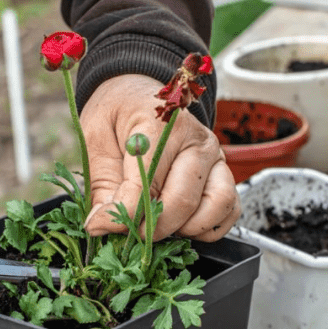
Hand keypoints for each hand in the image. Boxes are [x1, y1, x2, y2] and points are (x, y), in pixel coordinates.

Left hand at [80, 74, 239, 241]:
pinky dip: (210, 227)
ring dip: (187, 229)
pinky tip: (183, 225)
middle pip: (183, 201)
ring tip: (160, 225)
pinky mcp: (223, 174)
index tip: (100, 226)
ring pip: (216, 206)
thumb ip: (101, 188)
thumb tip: (101, 226)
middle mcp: (197, 141)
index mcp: (163, 126)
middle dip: (153, 228)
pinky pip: (230, 210)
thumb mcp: (96, 145)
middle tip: (130, 232)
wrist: (136, 96)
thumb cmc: (118, 118)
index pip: (146, 184)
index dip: (123, 214)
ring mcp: (215, 158)